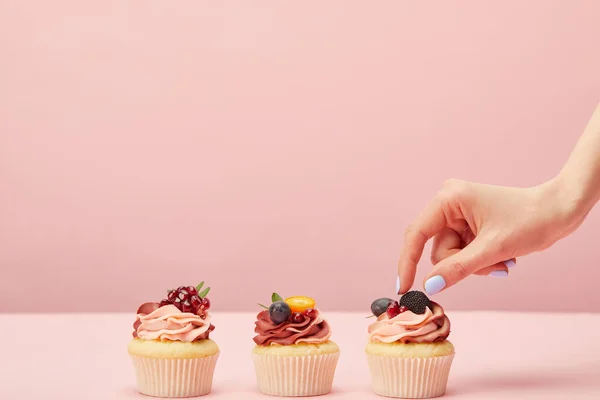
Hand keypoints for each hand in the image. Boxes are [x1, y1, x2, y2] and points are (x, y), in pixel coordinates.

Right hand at [397, 177, 585, 294]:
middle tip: (490, 267)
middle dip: (461, 265)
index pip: (417, 234)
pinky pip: (462, 253)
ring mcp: (458, 214)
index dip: (407, 262)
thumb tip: (429, 286)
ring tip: (502, 262)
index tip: (404, 288)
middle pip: (437, 249)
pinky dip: (480, 262)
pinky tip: (502, 258)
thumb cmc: (530, 221)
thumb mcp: (492, 249)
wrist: (560, 211)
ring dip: (475, 266)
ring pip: (451, 255)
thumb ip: (457, 268)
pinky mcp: (468, 224)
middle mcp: (449, 203)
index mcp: (448, 198)